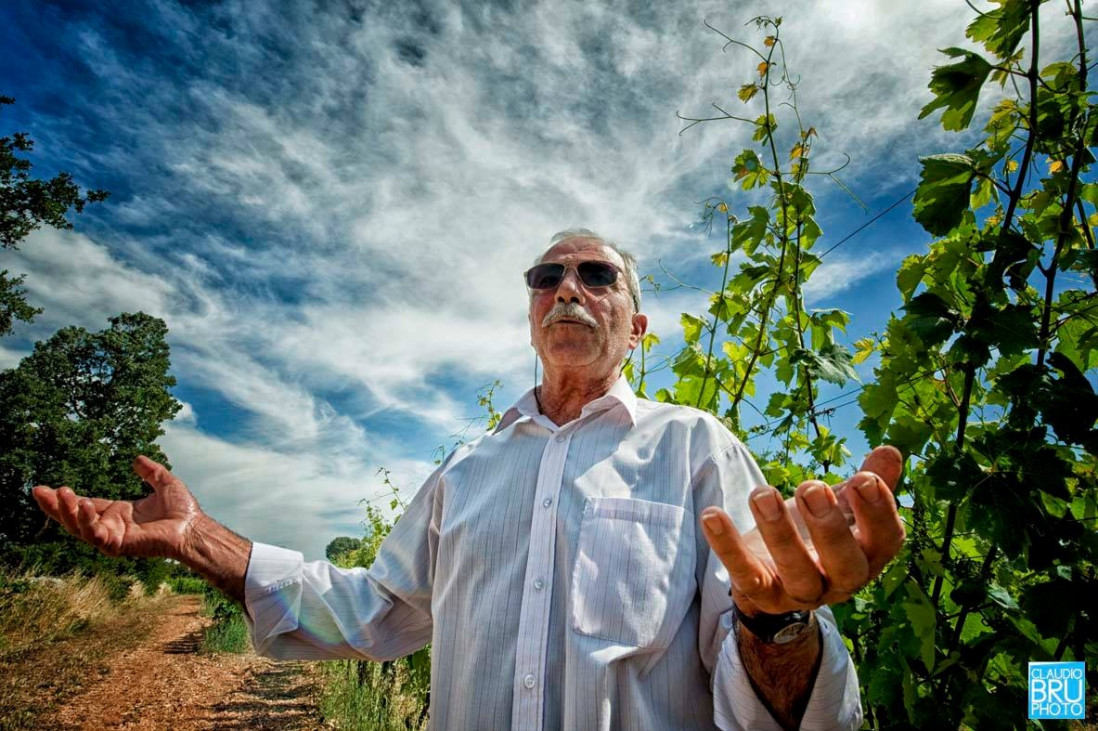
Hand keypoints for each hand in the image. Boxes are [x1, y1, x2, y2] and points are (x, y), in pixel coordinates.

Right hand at [32, 456, 201, 558]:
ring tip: (61, 493)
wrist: (194, 527)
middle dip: (55, 507)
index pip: (85, 506)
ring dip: (67, 512)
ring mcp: (114, 537)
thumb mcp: (165, 483)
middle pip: (75, 518)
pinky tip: (84, 505)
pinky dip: (88, 522)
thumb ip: (150, 472)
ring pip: (80, 529)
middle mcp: (112, 526)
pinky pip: (97, 536)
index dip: (66, 499)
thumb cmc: (183, 511)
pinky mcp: (119, 546)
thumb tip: (136, 458)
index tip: (49, 488)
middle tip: (38, 491)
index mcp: (118, 513)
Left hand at [700, 446, 904, 615]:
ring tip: (763, 494)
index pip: (885, 540)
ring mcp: (801, 591)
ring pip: (797, 573)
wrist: (776, 573)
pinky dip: (728, 547)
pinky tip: (712, 515)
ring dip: (779, 533)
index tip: (864, 479)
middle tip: (812, 488)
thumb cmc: (818, 531)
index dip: (878, 512)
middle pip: (845, 564)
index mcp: (868, 555)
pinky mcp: (762, 594)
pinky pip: (746, 576)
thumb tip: (891, 450)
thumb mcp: (842, 505)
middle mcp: (840, 580)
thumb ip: (869, 481)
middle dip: (830, 527)